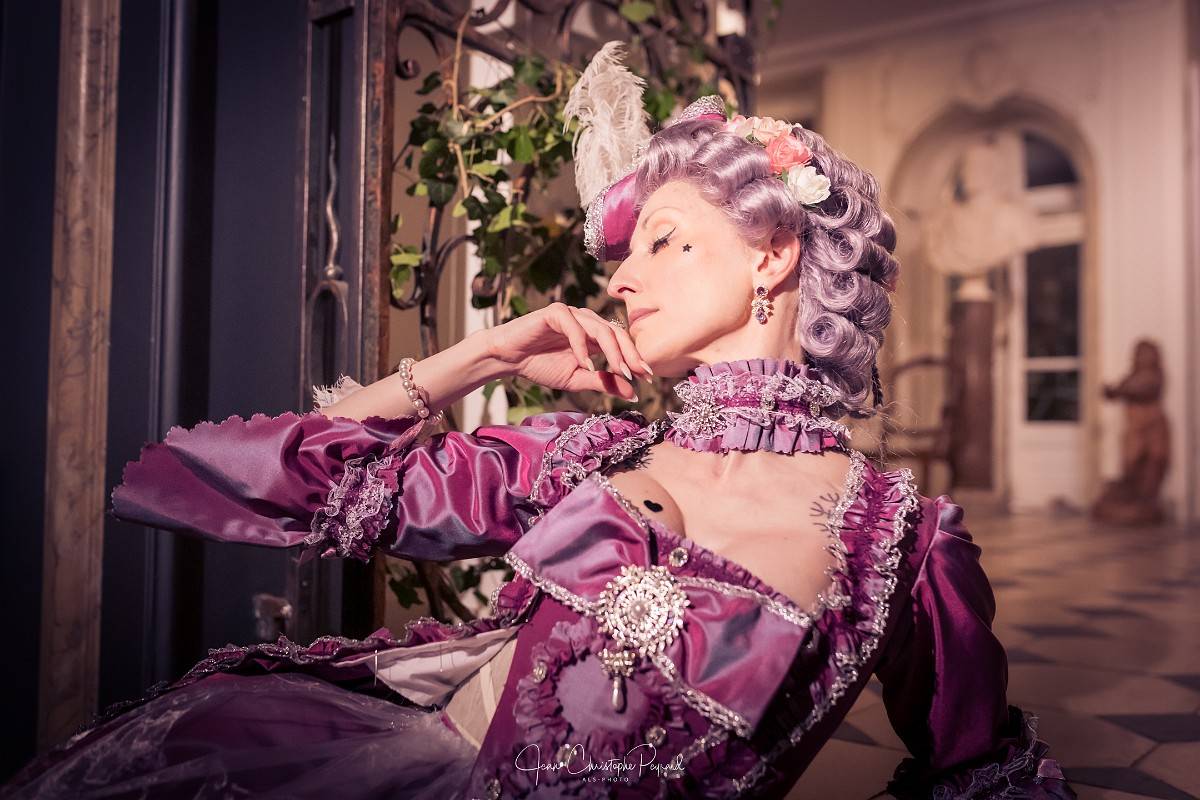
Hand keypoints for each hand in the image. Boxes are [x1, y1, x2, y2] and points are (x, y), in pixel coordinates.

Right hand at [482, 302, 652, 400]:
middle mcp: (586, 321)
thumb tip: (632, 393)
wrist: (508, 359)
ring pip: (600, 329)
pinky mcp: (555, 312)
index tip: (648, 379)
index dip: (636, 359)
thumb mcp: (577, 379)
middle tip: (639, 374)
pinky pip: (574, 328)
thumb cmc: (540, 365)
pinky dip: (582, 346)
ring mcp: (572, 314)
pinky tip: (585, 364)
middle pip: (617, 333)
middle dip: (630, 355)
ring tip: (620, 371)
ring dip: (612, 351)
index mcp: (593, 335)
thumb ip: (603, 382)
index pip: (622, 343)